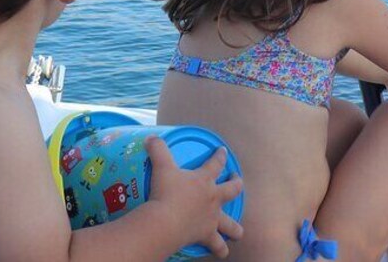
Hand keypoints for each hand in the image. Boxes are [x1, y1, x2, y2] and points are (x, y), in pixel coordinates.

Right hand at [144, 136, 243, 258]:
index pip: (216, 164)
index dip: (220, 156)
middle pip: (233, 191)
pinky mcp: (206, 236)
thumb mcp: (160, 166)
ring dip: (235, 229)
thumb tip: (150, 137)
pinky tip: (221, 251)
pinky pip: (217, 247)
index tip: (223, 151)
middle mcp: (213, 199)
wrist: (166, 222)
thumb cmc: (165, 193)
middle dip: (237, 185)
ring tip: (237, 232)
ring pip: (232, 225)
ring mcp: (212, 219)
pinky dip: (220, 250)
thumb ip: (157, 149)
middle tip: (237, 182)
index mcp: (204, 180)